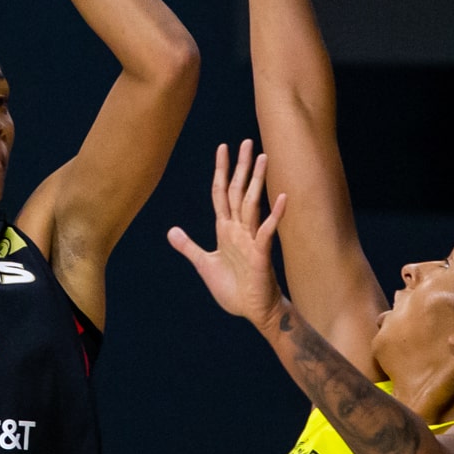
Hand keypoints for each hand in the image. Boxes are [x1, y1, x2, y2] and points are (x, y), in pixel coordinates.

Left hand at [167, 140, 288, 331]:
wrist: (253, 311)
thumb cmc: (234, 289)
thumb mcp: (204, 265)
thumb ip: (188, 246)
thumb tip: (171, 231)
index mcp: (225, 230)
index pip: (221, 194)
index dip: (221, 171)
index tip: (223, 147)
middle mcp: (239, 229)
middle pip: (238, 191)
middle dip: (241, 167)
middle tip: (247, 142)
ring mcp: (251, 239)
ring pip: (252, 204)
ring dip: (257, 181)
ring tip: (263, 158)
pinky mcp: (261, 254)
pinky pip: (267, 231)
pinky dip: (274, 215)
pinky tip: (282, 198)